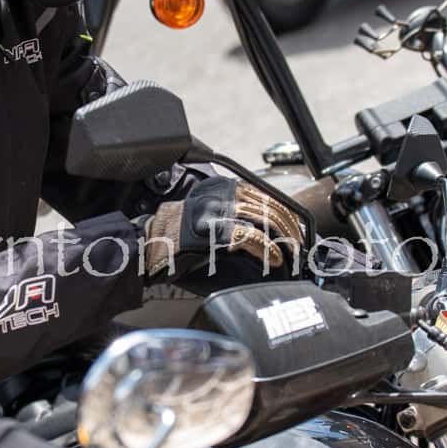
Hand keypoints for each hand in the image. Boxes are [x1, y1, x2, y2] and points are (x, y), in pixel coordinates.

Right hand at [143, 179, 303, 282]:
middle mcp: (222, 195)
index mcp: (223, 188)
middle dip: (290, 229)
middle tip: (297, 246)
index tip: (295, 230)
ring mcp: (217, 211)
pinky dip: (267, 250)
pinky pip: (250, 237)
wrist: (149, 243)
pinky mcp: (213, 230)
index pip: (265, 195)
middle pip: (269, 207)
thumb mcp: (209, 214)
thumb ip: (234, 213)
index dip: (286, 214)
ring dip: (283, 241)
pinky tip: (273, 259)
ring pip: (264, 220)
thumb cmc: (178, 235)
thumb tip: (266, 227)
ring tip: (289, 255)